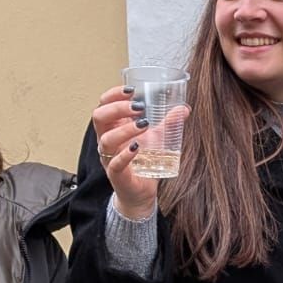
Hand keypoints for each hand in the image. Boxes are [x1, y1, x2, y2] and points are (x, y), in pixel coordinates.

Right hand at [92, 86, 187, 220]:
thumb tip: (183, 108)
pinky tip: (137, 148)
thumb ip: (167, 123)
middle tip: (138, 107)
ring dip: (124, 129)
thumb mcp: (156, 138)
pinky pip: (115, 163)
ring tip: (144, 125)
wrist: (142, 192)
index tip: (131, 90)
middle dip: (117, 108)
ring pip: (106, 139)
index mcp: (113, 127)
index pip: (103, 105)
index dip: (113, 95)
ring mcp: (109, 157)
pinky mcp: (116, 175)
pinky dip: (125, 155)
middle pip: (99, 117)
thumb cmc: (143, 161)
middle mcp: (106, 140)